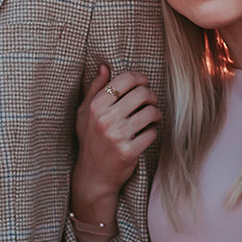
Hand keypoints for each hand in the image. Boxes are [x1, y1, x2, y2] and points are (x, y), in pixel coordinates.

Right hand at [73, 64, 159, 205]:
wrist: (93, 175)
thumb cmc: (90, 140)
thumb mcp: (85, 113)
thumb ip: (95, 89)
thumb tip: (104, 67)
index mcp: (95, 106)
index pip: (126, 79)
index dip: (141, 79)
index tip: (144, 85)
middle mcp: (104, 119)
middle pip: (142, 93)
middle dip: (151, 96)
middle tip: (150, 103)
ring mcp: (116, 136)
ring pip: (151, 112)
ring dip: (156, 114)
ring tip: (153, 118)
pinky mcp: (128, 152)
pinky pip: (152, 133)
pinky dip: (153, 132)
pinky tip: (147, 133)